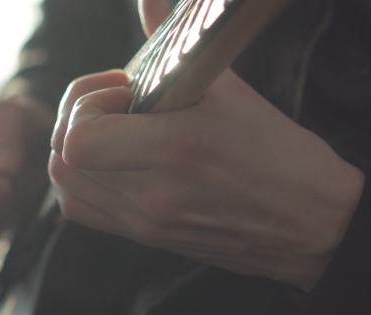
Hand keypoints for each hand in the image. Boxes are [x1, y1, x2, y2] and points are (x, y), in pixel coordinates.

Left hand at [49, 68, 363, 291]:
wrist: (308, 222)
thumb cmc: (279, 155)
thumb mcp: (231, 90)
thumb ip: (174, 45)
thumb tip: (150, 4)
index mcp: (176, 149)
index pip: (80, 138)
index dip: (87, 103)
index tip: (123, 92)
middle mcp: (152, 194)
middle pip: (62, 157)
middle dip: (77, 117)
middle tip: (117, 106)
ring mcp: (145, 222)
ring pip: (64, 182)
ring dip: (75, 146)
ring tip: (114, 130)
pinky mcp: (144, 236)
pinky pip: (80, 208)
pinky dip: (80, 177)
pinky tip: (111, 159)